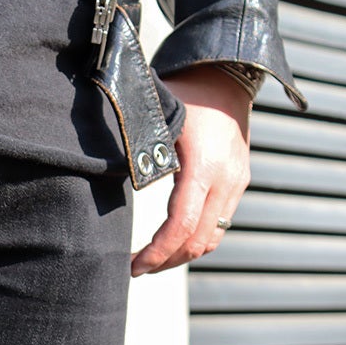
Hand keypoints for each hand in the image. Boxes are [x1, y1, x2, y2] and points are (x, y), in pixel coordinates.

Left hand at [130, 64, 252, 276]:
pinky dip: (195, 239)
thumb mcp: (158, 117)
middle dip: (165, 261)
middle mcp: (227, 180)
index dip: (157, 251)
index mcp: (204, 166)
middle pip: (198, 241)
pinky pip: (220, 225)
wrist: (227, 76)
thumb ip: (139, 149)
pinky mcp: (240, 183)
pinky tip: (171, 241)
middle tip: (135, 268)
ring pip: (212, 238)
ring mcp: (238, 183)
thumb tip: (105, 178)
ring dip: (181, 255)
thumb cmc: (186, 94)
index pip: (181, 225)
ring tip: (151, 260)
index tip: (134, 266)